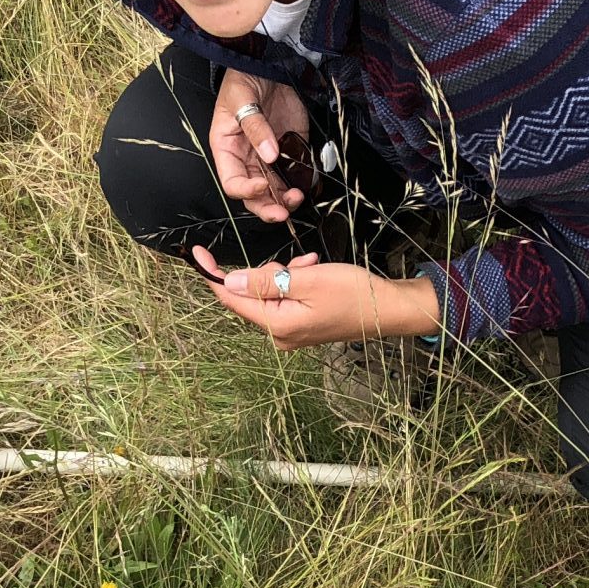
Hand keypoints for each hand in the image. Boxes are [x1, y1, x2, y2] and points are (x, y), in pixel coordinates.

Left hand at [191, 249, 442, 351]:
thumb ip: (265, 281)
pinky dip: (294, 282)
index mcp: (277, 325)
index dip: (214, 275)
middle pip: (251, 295)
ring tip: (312, 266)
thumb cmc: (354, 293)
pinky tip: (313, 272)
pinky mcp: (302, 327)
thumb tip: (229, 281)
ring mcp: (291, 333)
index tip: (197, 253)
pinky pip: (284, 299)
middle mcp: (279, 335)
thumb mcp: (308, 279)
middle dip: (266, 271)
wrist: (391, 310)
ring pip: (269, 294)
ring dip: (285, 273)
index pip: (232, 299)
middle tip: (299, 261)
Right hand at [209, 69, 311, 222]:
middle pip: (254, 196)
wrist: (268, 64)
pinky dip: (301, 185)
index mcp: (227, 150)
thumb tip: (269, 154)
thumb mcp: (242, 99)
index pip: (233, 183)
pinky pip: (293, 175)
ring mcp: (268, 158)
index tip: (263, 185)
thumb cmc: (244, 79)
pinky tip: (307, 186)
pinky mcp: (289, 151)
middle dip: (268, 207)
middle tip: (283, 212)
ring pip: (275, 191)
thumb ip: (255, 127)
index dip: (247, 190)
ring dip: (286, 200)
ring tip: (298, 197)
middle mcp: (246, 160)